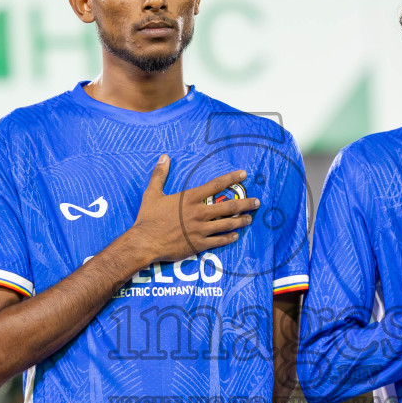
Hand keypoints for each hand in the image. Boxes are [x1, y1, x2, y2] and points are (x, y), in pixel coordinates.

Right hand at [124, 156, 258, 262]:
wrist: (144, 242)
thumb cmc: (147, 218)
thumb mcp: (151, 193)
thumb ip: (160, 175)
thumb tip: (164, 157)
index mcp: (189, 198)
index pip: (215, 185)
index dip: (231, 178)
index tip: (244, 174)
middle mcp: (198, 213)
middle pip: (228, 206)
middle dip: (245, 203)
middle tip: (257, 202)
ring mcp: (200, 230)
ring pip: (227, 224)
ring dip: (240, 221)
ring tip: (249, 219)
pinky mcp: (198, 244)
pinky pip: (218, 241)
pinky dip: (229, 238)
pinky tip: (235, 235)